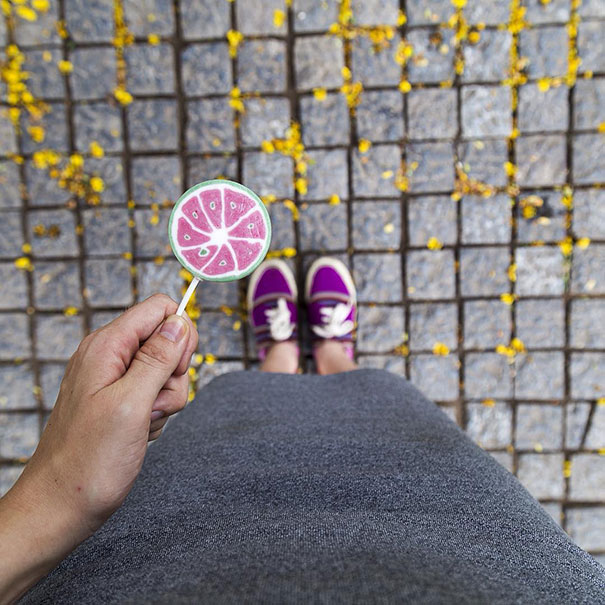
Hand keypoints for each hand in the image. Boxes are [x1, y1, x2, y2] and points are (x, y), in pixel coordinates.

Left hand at [0, 294, 197, 601]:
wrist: (62, 504)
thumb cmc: (90, 459)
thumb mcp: (131, 403)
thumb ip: (158, 358)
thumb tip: (180, 321)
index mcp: (107, 346)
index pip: (159, 309)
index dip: (179, 332)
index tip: (175, 367)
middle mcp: (110, 355)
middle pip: (168, 341)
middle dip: (174, 373)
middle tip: (154, 402)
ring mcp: (115, 379)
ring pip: (167, 371)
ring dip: (167, 399)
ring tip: (143, 422)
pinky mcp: (121, 400)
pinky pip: (157, 393)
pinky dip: (158, 412)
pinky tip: (140, 431)